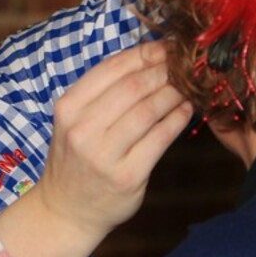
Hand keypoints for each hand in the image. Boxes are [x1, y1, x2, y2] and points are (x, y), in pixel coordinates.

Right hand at [37, 40, 191, 239]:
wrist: (66, 209)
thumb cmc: (76, 158)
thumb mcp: (74, 120)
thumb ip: (103, 92)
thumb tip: (149, 58)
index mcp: (68, 107)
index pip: (111, 68)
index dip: (143, 53)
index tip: (165, 47)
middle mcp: (83, 129)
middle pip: (133, 86)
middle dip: (163, 70)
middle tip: (184, 63)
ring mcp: (104, 154)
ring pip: (149, 110)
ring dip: (174, 92)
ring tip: (188, 84)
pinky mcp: (127, 176)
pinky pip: (160, 139)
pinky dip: (177, 119)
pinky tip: (186, 109)